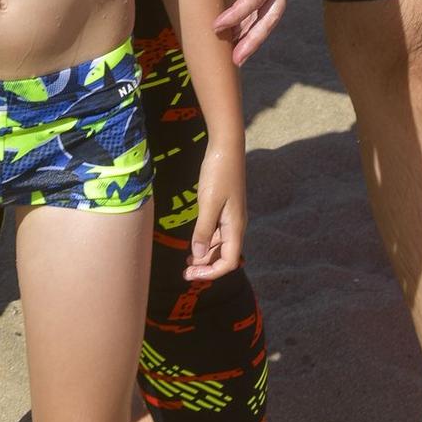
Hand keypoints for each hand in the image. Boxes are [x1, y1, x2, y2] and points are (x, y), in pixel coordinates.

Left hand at [188, 143, 245, 281]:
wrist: (226, 147)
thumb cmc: (218, 173)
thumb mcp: (208, 203)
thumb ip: (204, 230)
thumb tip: (198, 256)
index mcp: (235, 227)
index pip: (228, 262)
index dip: (211, 272)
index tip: (191, 274)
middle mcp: (236, 225)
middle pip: (225, 256)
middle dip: (206, 266)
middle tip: (185, 272)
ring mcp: (231, 216)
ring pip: (220, 245)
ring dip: (205, 255)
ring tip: (187, 262)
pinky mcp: (225, 208)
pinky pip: (217, 232)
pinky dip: (206, 241)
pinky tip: (194, 242)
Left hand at [198, 0, 300, 64]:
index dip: (236, 14)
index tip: (217, 25)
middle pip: (270, 17)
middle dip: (254, 40)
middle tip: (237, 60)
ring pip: (269, 15)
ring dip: (254, 35)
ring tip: (237, 55)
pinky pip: (264, 7)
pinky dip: (252, 21)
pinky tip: (237, 32)